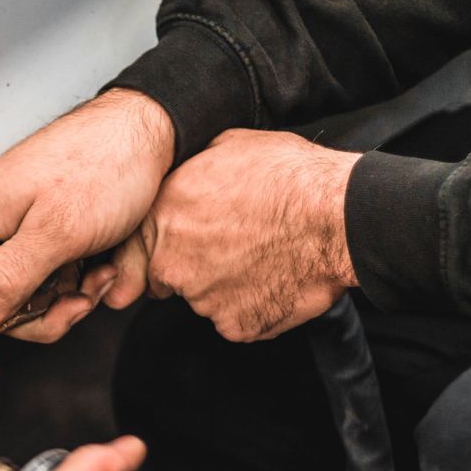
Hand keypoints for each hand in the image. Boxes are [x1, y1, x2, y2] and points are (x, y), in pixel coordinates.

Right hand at [0, 90, 176, 381]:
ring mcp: (20, 226)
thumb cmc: (102, 165)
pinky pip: (54, 274)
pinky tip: (106, 264)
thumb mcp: (54, 234)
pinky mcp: (49, 228)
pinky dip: (81, 278)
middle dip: (40, 314)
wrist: (152, 130)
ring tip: (100, 276)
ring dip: (68, 297)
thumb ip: (6, 282)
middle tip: (77, 303)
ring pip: (29, 293)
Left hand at [112, 129, 358, 341]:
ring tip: (263, 255)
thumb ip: (191, 170)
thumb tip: (184, 173)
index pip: (133, 246)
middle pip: (168, 276)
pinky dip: (252, 306)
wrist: (336, 217)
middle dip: (192, 265)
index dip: (157, 245)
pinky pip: (236, 319)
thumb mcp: (228, 145)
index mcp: (165, 216)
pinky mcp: (236, 325)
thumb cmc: (290, 177)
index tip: (175, 245)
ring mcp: (204, 299)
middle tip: (233, 245)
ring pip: (204, 298)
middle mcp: (175, 262)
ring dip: (225, 284)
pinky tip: (275, 277)